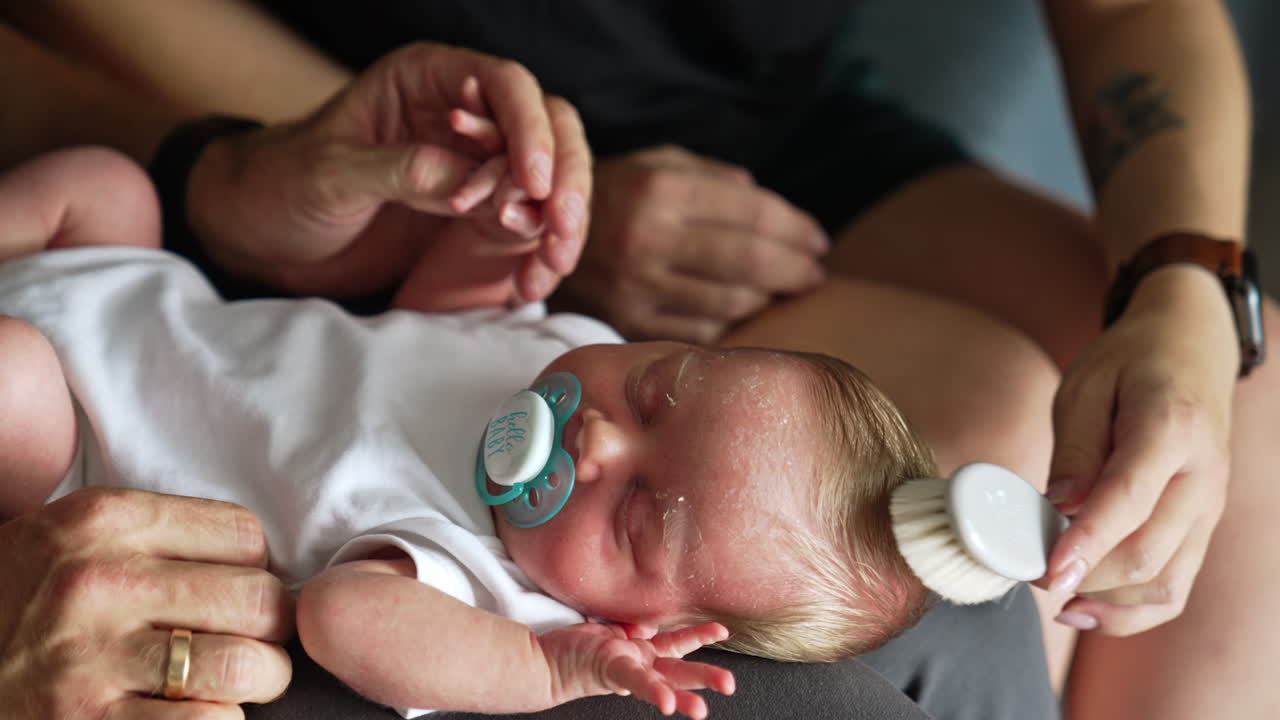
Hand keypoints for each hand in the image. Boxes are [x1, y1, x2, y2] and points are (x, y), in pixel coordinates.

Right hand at [0, 487, 293, 717]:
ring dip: (256, 682)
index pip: (246, 536)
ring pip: (248, 666)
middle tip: (250, 642)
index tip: (232, 591)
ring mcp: (91, 659)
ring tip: (233, 683)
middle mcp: (100, 583)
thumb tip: (268, 565)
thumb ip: (163, 538)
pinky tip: (194, 713)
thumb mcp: (78, 538)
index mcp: (105, 521)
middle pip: (260, 600)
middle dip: (269, 629)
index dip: (254, 569)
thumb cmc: (25, 598)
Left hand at [186, 42, 589, 300]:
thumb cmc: (283, 184)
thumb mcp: (331, 174)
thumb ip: (399, 171)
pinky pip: (528, 225)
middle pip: (548, 128)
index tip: (535, 182)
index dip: (529, 128)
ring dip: (562, 221)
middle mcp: (465, 116)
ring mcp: (476, 165)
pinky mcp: (477, 213)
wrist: (265, 235)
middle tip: (561, 229)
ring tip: (553, 263)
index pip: (504, 84)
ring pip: (550, 179)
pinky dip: (541, 252)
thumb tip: (466, 183)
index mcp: (428, 80)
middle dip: (565, 178)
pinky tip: (533, 282)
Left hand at [539, 621, 734, 718]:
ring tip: (704, 710)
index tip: (723, 630)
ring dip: (686, 695)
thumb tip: (649, 625)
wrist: (542, 665)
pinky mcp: (612, 668)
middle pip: (679, 671)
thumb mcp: (610, 634)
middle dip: (706, 678)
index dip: (700, 636)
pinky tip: (668, 705)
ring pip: (662, 680)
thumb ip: (632, 629)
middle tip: (730, 684)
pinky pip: (636, 680)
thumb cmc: (573, 650)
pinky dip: (654, 691)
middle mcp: (638, 665)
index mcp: (641, 655)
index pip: (677, 645)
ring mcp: (627, 669)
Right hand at [557, 145, 828, 342]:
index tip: (818, 240)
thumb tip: (772, 208)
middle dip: (794, 270)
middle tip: (815, 273)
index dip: (795, 229)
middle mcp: (649, 239)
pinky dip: (732, 321)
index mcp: (660, 189)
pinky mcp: (628, 321)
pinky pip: (701, 329)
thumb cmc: (614, 192)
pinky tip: (744, 310)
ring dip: (770, 299)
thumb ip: (716, 179)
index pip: (752, 213)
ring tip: (787, 291)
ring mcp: (637, 286)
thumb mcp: (657, 164)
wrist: (538, 232)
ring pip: (730, 302)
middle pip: (748, 263)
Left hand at [1040, 265, 1237, 634]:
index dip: (1086, 541)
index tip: (1046, 570)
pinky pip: (1174, 587)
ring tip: (1052, 593)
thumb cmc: (1130, 363)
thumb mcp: (1085, 385)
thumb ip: (1075, 448)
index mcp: (1172, 427)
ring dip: (1106, 601)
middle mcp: (1202, 476)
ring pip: (1165, 583)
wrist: (1191, 349)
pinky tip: (1086, 608)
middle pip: (1147, 552)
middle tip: (1027, 572)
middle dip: (1084, 576)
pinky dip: (1132, 610)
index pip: (1129, 498)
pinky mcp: (1202, 528)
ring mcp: (1209, 508)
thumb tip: (1059, 508)